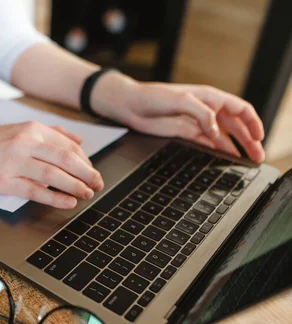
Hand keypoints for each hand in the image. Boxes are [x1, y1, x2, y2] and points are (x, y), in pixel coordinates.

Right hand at [0, 121, 103, 208]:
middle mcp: (26, 142)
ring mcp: (15, 162)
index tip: (93, 172)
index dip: (86, 161)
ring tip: (87, 194)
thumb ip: (52, 133)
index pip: (69, 145)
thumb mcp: (22, 128)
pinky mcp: (5, 181)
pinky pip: (35, 191)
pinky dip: (55, 197)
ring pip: (53, 175)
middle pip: (66, 159)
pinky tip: (68, 202)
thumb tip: (80, 140)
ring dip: (75, 186)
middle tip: (98, 184)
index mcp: (33, 129)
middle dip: (87, 173)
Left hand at [92, 73, 264, 162]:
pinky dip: (217, 151)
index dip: (252, 122)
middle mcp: (207, 110)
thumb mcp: (181, 100)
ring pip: (222, 137)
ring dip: (235, 148)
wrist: (131, 106)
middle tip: (258, 156)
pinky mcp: (186, 133)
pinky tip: (225, 159)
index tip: (259, 137)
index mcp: (210, 97)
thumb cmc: (154, 96)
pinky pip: (207, 143)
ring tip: (246, 161)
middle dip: (248, 140)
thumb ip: (202, 113)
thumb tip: (216, 130)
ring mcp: (197, 123)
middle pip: (235, 126)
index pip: (239, 109)